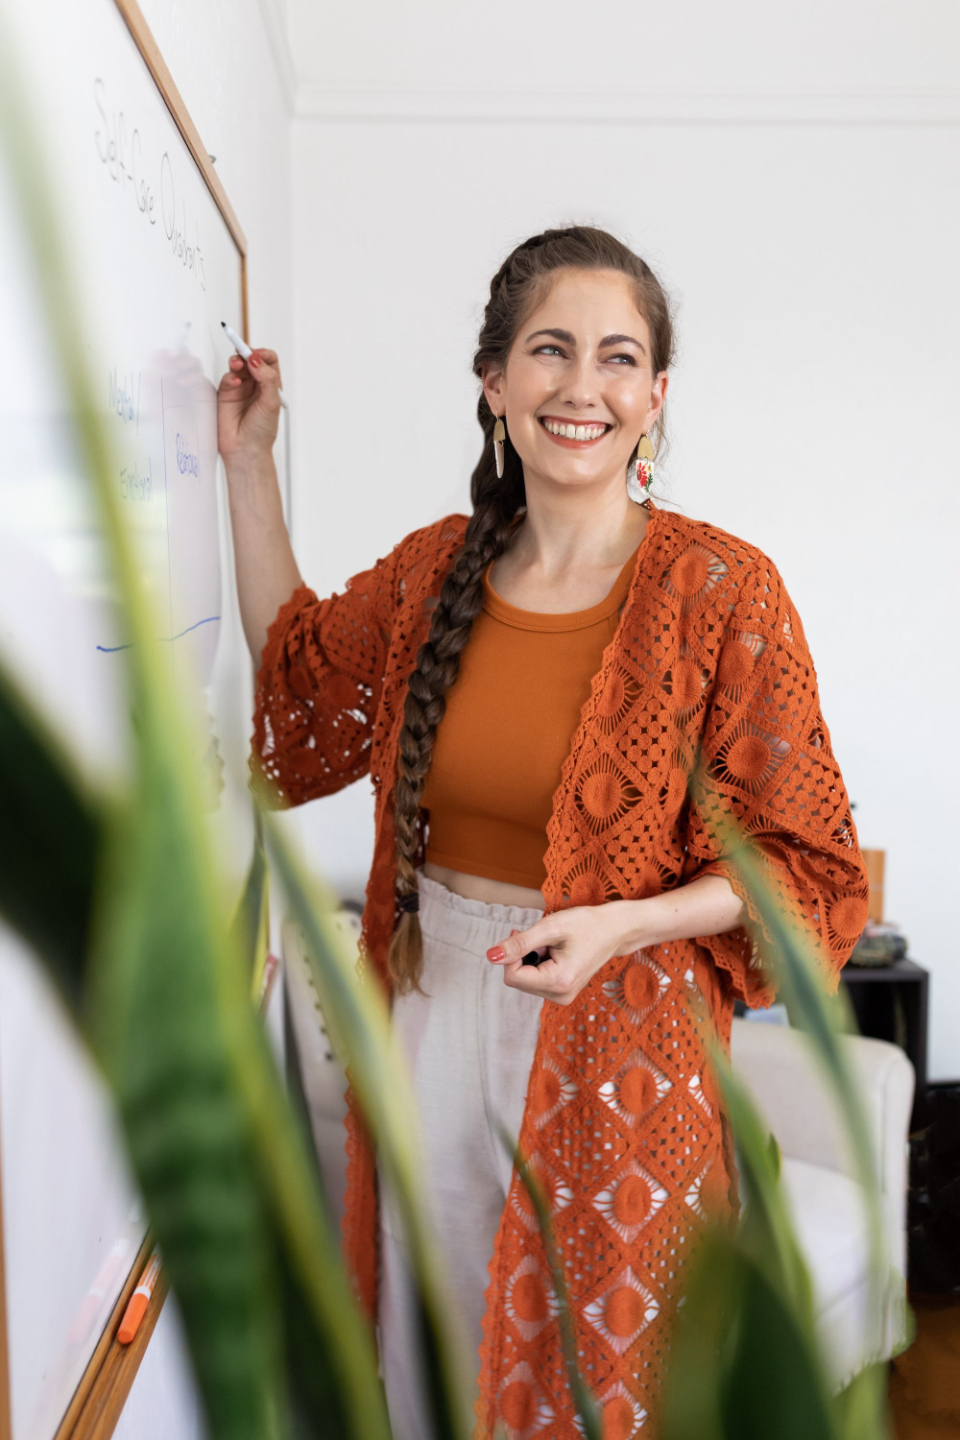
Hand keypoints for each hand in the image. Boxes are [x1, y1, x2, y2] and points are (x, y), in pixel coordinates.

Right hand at [217, 347, 282, 464]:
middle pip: (251, 358)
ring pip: (237, 364)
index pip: (269, 360)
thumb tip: (255, 358)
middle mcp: (256, 384)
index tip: (258, 356)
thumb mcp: (271, 402)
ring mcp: (240, 388)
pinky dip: (230, 375)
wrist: (244, 449)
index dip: (264, 354)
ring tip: (237, 365)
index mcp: (271, 385)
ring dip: (237, 360)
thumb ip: (267, 378)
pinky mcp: (225, 394)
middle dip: (248, 353)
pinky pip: (227, 377)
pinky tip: (234, 382)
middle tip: (245, 355)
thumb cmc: (261, 431)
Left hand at [485, 904, 635, 1005]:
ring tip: (553, 945)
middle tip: (541, 937)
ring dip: (531, 958)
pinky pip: (536, 981)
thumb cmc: (586, 924)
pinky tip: (555, 952)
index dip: (511, 954)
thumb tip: (490, 956)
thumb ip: (519, 943)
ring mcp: (562, 997)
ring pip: (525, 980)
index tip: (522, 933)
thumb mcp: (550, 928)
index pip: (512, 977)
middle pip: (517, 979)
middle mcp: (560, 996)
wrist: (615, 930)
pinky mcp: (562, 993)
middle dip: (523, 955)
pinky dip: (538, 964)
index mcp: (558, 982)